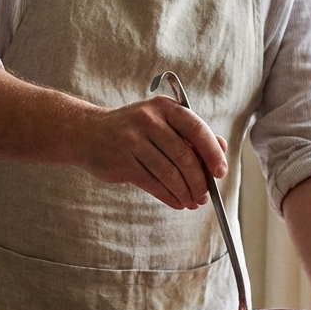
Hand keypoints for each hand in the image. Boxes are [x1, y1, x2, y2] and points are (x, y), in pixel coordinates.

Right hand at [78, 96, 227, 209]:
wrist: (88, 133)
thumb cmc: (134, 129)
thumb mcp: (162, 122)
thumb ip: (191, 134)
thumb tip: (222, 148)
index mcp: (165, 107)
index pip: (197, 129)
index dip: (212, 153)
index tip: (220, 172)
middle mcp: (149, 120)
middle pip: (184, 156)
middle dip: (199, 181)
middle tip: (205, 195)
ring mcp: (133, 141)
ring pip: (169, 174)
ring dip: (185, 193)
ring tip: (192, 202)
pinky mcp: (122, 162)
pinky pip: (153, 184)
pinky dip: (169, 197)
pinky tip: (177, 202)